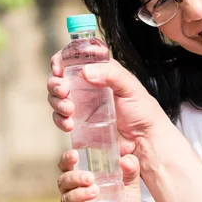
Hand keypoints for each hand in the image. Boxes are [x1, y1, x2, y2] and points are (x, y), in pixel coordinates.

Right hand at [47, 52, 186, 172]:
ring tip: (69, 111)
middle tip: (64, 92)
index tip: (58, 69)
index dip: (61, 61)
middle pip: (60, 80)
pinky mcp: (80, 124)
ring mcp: (82, 106)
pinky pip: (62, 120)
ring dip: (57, 103)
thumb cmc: (143, 111)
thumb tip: (85, 71)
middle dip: (55, 84)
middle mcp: (87, 87)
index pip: (73, 60)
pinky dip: (60, 121)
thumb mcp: (131, 88)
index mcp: (99, 72)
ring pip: (58, 100)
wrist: (146, 141)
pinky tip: (69, 125)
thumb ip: (112, 75)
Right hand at [58, 150, 141, 201]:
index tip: (75, 154)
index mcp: (82, 177)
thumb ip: (131, 168)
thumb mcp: (131, 181)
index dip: (66, 159)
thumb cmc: (124, 198)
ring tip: (95, 191)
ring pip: (67, 200)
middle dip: (74, 177)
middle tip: (90, 178)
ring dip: (80, 194)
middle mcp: (74, 192)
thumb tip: (126, 160)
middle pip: (63, 181)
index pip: (67, 165)